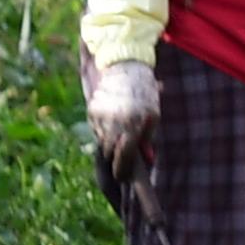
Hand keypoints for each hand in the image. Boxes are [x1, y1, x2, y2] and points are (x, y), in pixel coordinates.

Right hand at [87, 58, 160, 175]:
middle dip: (114, 157)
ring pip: (101, 140)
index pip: (124, 157)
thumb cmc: (145, 92)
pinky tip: (112, 119)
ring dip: (109, 142)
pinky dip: (103, 129)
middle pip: (109, 152)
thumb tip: (146, 160)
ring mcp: (100, 116)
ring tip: (119, 133)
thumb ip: (148, 138)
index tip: (121, 177)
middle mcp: (114, 123)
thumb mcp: (153, 115)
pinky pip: (96, 128)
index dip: (122, 170)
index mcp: (133, 126)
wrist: (125, 67)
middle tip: (120, 159)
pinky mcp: (91, 109)